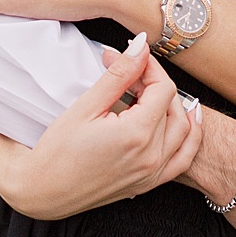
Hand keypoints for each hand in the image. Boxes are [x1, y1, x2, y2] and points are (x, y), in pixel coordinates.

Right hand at [0, 36, 203, 219]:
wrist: (45, 189)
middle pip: (173, 106)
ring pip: (184, 130)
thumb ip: (118, 75)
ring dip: (173, 105)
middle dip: (154, 82)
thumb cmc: (58, 150)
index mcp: (137, 134)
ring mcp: (154, 172)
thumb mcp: (85, 107)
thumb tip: (140, 47)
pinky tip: (186, 120)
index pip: (162, 88)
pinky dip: (190, 136)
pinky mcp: (149, 183)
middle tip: (129, 71)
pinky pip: (183, 158)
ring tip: (148, 91)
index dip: (148, 67)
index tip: (129, 57)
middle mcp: (152, 155)